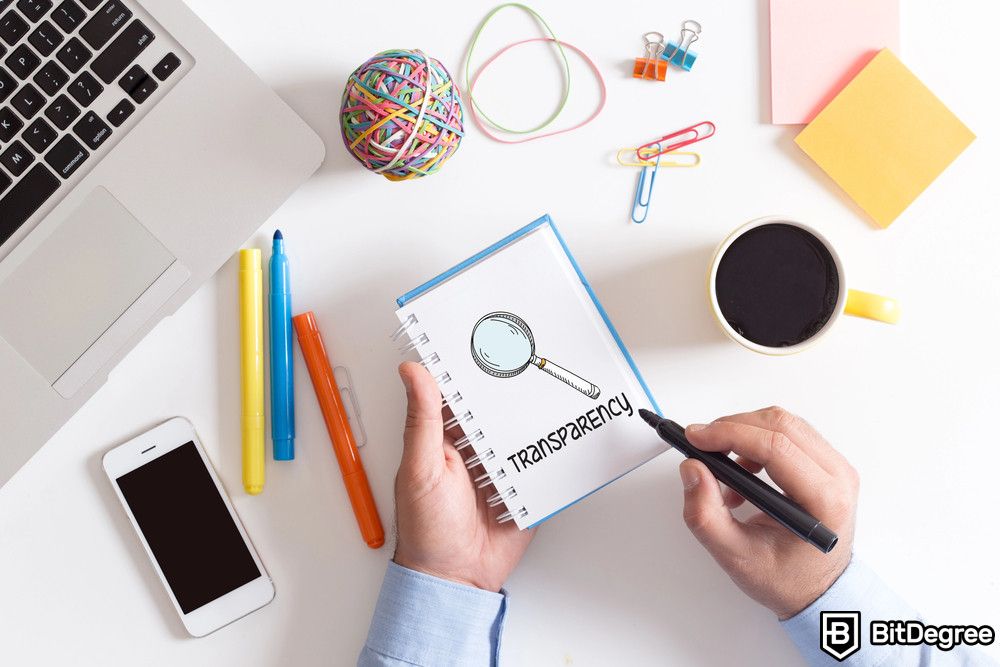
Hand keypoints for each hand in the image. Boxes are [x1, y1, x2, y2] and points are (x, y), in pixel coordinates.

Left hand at [392, 361, 534, 591]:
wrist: (456, 581)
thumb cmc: (426, 530)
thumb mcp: (421, 468)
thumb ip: (422, 421)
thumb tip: (412, 372)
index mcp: (445, 438)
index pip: (460, 392)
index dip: (471, 367)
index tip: (486, 338)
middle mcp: (475, 449)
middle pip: (498, 409)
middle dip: (513, 390)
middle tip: (532, 360)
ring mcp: (502, 469)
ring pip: (523, 432)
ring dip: (536, 417)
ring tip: (556, 388)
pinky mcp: (524, 490)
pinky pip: (543, 465)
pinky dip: (554, 452)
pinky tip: (567, 433)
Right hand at [679, 407, 857, 618]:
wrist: (818, 590)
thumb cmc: (787, 579)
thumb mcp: (736, 556)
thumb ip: (706, 515)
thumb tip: (693, 470)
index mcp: (824, 501)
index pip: (776, 448)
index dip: (730, 435)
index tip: (697, 437)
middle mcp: (838, 478)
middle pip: (780, 425)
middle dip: (732, 427)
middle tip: (701, 444)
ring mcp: (836, 467)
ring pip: (784, 423)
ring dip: (744, 434)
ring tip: (724, 469)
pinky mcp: (826, 463)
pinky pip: (788, 433)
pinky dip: (757, 442)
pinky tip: (743, 472)